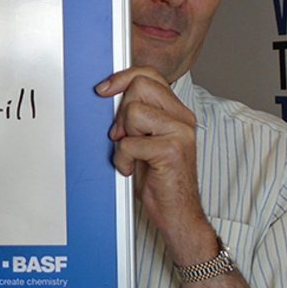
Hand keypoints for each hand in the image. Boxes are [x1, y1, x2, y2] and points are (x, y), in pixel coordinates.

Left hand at [96, 66, 213, 264]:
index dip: (123, 77)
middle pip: (140, 87)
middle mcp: (182, 118)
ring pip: (134, 112)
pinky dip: (122, 159)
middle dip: (122, 112)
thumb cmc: (159, 177)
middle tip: (123, 136)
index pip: (150, 75)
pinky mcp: (171, 150)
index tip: (104, 89)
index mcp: (177, 111)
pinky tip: (131, 168)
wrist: (177, 212)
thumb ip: (137, 115)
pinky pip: (129, 143)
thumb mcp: (146, 139)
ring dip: (123, 137)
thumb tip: (110, 93)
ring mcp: (180, 133)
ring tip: (132, 154)